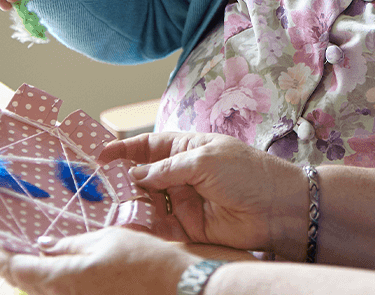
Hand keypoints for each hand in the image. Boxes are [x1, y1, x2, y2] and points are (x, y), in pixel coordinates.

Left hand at [0, 227, 249, 294]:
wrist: (173, 286)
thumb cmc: (142, 259)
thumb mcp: (105, 239)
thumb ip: (70, 244)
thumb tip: (45, 246)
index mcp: (63, 277)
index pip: (16, 268)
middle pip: (23, 283)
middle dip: (4, 264)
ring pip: (39, 288)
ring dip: (24, 272)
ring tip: (16, 252)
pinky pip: (57, 291)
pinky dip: (45, 278)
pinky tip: (49, 264)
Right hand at [99, 132, 307, 257]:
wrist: (277, 208)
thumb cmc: (247, 173)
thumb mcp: (204, 161)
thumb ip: (168, 168)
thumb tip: (135, 176)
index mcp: (187, 148)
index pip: (148, 146)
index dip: (124, 149)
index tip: (99, 155)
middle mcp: (181, 174)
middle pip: (142, 177)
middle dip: (120, 182)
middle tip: (97, 189)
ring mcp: (183, 201)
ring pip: (147, 203)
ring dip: (129, 206)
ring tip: (109, 208)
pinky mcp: (187, 227)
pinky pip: (160, 227)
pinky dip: (143, 227)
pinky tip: (128, 227)